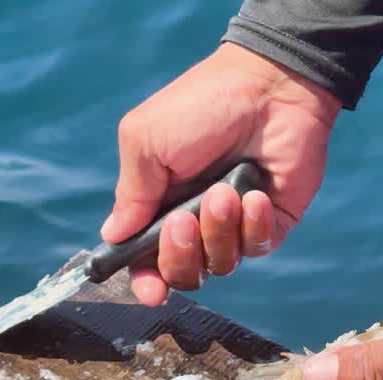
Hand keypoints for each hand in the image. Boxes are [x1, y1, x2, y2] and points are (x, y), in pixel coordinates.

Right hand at [102, 43, 339, 305]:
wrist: (269, 87)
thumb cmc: (202, 105)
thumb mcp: (147, 140)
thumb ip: (131, 193)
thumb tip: (112, 237)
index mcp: (159, 203)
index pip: (145, 258)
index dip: (145, 280)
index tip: (149, 289)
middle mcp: (195, 220)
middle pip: (181, 272)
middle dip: (178, 253)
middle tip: (183, 219)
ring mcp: (234, 224)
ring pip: (219, 265)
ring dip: (218, 230)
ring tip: (226, 190)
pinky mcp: (270, 223)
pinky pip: (256, 248)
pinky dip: (253, 224)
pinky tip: (256, 193)